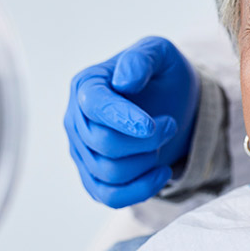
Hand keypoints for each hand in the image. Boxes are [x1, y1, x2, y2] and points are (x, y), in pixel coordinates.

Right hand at [64, 36, 199, 206]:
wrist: (173, 104)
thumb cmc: (163, 76)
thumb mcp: (160, 53)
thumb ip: (142, 58)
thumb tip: (123, 81)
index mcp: (86, 85)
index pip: (93, 105)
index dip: (122, 118)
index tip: (151, 126)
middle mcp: (76, 119)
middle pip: (102, 143)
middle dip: (145, 140)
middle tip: (169, 125)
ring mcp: (82, 151)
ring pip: (109, 172)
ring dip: (147, 161)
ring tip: (165, 142)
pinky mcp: (94, 177)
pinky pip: (110, 197)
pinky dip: (140, 190)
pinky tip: (162, 172)